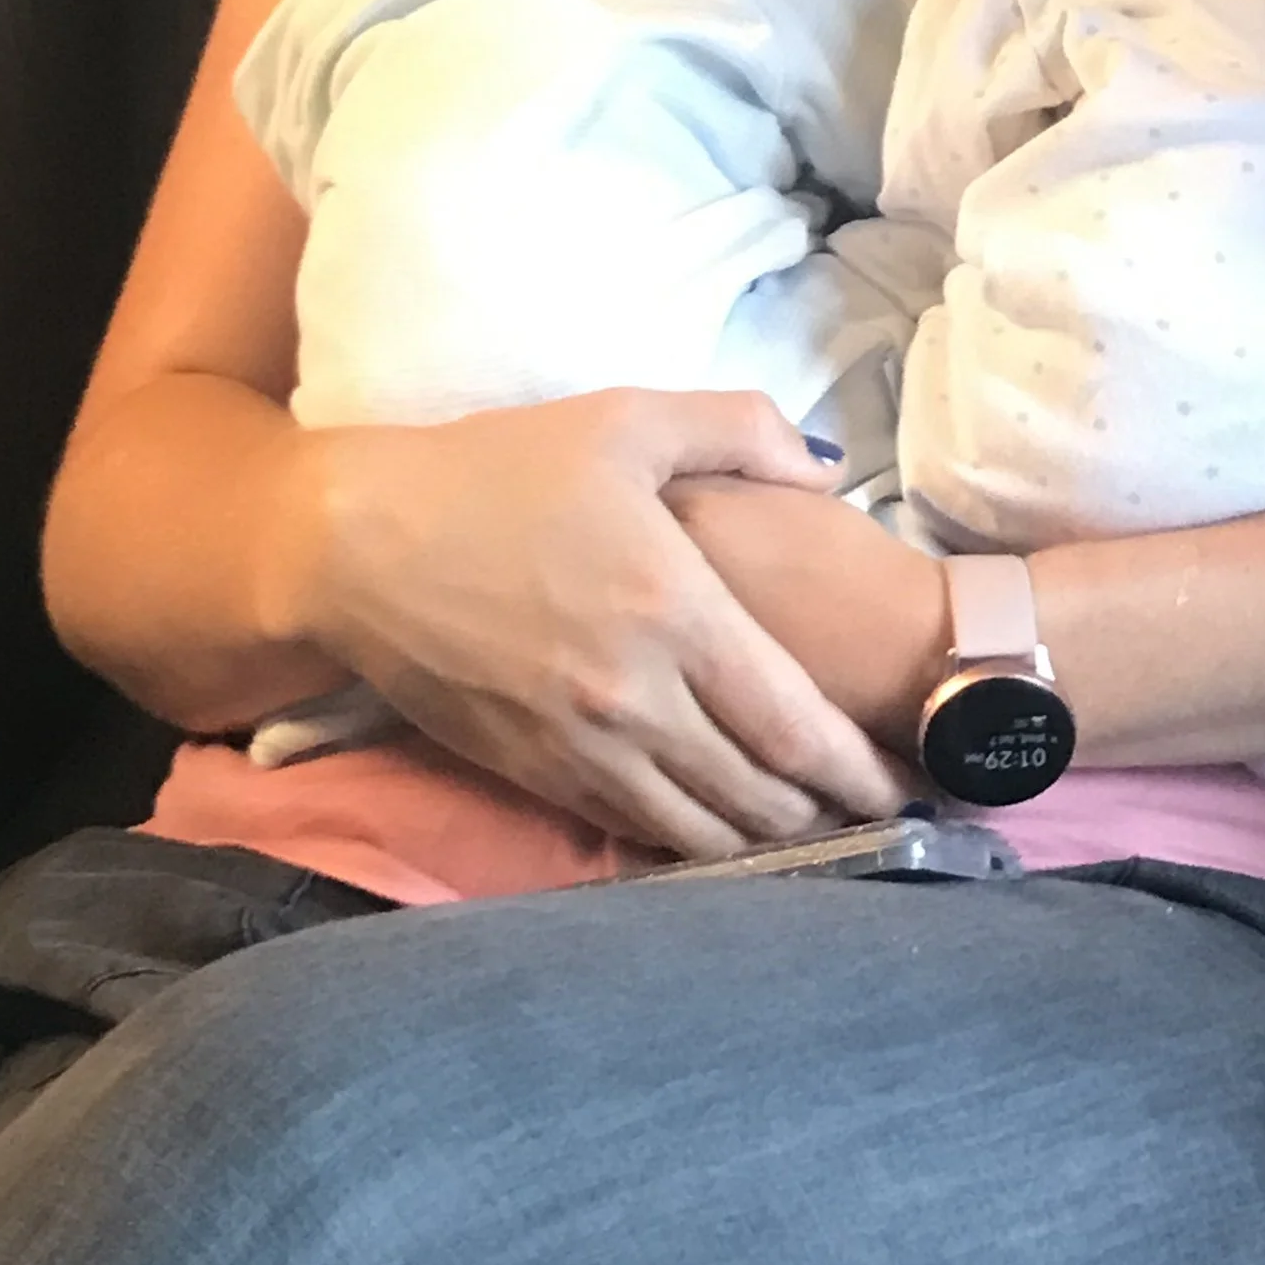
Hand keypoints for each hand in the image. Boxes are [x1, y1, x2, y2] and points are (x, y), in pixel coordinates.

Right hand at [282, 389, 913, 858]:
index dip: (864, 771)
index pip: (798, 729)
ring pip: (702, 836)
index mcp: (678, 612)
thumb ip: (742, 432)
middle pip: (762, 801)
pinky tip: (718, 833)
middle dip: (830, 818)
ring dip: (765, 846)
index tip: (909, 785)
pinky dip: (688, 845)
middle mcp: (639, 700)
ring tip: (811, 834)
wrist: (354, 542)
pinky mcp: (533, 775)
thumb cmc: (498, 471)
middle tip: (877, 818)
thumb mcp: (629, 419)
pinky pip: (634, 835)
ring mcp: (582, 750)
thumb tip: (824, 474)